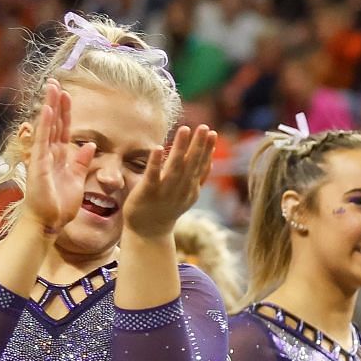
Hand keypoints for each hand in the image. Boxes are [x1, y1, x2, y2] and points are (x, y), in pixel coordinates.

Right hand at [20, 82, 94, 234]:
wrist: (49, 222)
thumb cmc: (60, 204)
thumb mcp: (77, 179)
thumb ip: (82, 162)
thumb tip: (90, 145)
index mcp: (59, 157)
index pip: (63, 129)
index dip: (65, 112)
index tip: (67, 95)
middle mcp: (49, 153)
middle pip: (53, 123)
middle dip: (55, 102)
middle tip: (55, 82)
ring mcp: (42, 157)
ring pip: (46, 127)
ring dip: (49, 107)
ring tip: (51, 88)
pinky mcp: (38, 164)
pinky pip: (42, 140)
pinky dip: (44, 124)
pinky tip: (46, 110)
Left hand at [121, 124, 216, 238]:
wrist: (149, 232)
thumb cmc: (166, 209)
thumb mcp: (187, 194)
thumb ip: (198, 178)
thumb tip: (211, 161)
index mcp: (191, 188)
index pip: (201, 166)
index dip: (207, 149)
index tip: (213, 133)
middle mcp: (181, 189)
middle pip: (192, 164)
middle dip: (199, 145)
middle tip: (205, 127)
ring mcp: (165, 191)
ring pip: (175, 167)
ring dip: (181, 148)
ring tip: (185, 129)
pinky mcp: (147, 192)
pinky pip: (152, 175)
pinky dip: (156, 162)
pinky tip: (157, 148)